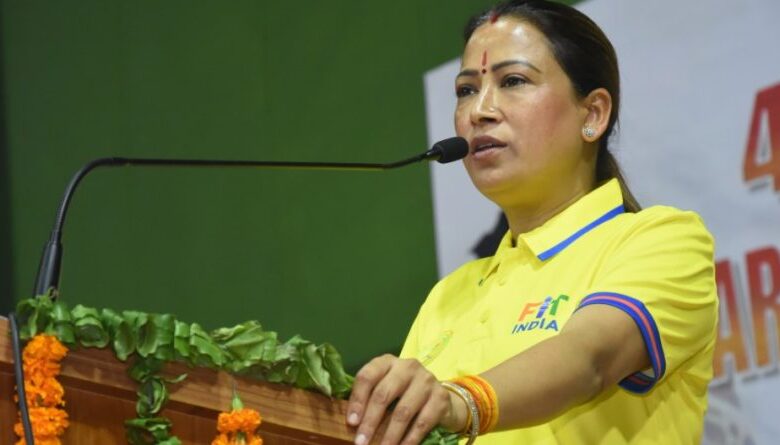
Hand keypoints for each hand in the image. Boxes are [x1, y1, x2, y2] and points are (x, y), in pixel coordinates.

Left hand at [346, 354, 464, 444]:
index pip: (367, 376)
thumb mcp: (386, 389)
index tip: (351, 422)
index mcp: (388, 362)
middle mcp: (407, 367)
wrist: (440, 398)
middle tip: (361, 442)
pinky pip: (422, 422)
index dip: (357, 400)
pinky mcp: (440, 397)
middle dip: (370, 422)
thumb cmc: (404, 393)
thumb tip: (351, 423)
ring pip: (403, 411)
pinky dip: (410, 439)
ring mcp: (426, 380)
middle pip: (383, 394)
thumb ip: (370, 398)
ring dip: (390, 435)